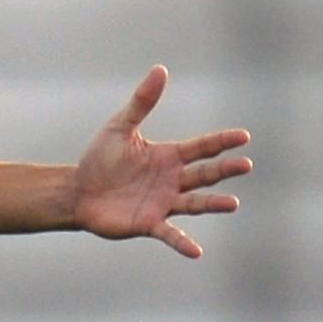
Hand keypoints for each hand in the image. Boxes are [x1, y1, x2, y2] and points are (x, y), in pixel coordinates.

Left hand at [72, 65, 252, 257]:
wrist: (77, 191)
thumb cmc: (99, 159)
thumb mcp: (120, 127)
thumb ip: (142, 102)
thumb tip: (160, 69)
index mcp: (169, 156)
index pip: (202, 147)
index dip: (222, 142)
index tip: (244, 137)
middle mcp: (172, 180)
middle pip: (205, 174)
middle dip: (225, 170)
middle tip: (245, 165)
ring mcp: (163, 203)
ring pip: (195, 204)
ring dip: (213, 204)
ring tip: (233, 204)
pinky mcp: (149, 223)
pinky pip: (170, 234)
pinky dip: (182, 242)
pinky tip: (196, 251)